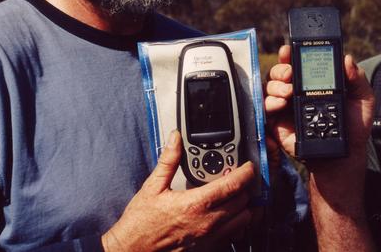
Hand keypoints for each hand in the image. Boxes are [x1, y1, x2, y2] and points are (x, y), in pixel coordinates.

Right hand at [102, 130, 254, 251]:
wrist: (132, 250)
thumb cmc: (140, 223)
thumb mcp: (152, 186)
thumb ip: (169, 160)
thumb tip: (175, 139)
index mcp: (195, 204)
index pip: (233, 186)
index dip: (246, 173)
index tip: (249, 166)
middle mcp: (206, 223)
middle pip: (243, 201)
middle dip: (245, 187)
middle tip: (238, 178)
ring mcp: (209, 238)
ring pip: (243, 220)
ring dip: (245, 206)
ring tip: (237, 195)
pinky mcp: (208, 248)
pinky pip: (233, 235)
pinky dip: (238, 224)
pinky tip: (228, 215)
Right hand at [265, 45, 376, 250]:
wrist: (342, 158)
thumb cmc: (353, 128)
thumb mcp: (363, 101)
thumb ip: (357, 79)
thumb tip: (347, 60)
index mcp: (314, 82)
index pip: (299, 62)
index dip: (292, 53)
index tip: (291, 49)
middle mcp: (297, 91)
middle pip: (279, 72)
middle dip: (281, 68)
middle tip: (290, 73)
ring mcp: (285, 107)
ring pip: (270, 87)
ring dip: (276, 85)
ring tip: (288, 92)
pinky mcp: (277, 123)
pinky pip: (265, 108)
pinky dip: (269, 103)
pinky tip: (281, 105)